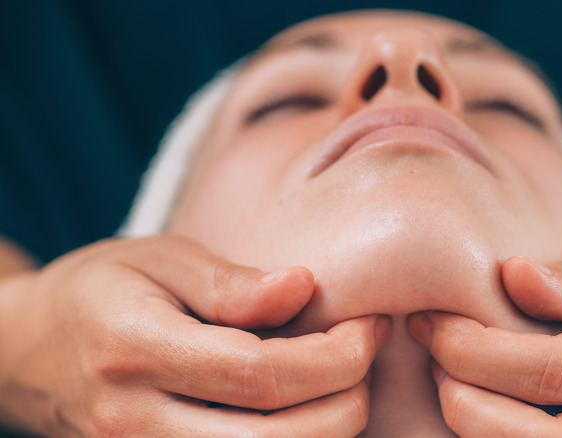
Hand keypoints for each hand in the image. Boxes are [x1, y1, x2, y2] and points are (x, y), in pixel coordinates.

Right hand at [0, 235, 389, 436]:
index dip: (334, 357)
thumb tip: (304, 288)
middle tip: (366, 352)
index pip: (261, 377)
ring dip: (327, 431)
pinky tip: (307, 407)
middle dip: (347, 403)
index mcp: (136, 351)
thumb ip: (233, 283)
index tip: (367, 327)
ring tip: (342, 378)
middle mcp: (135, 422)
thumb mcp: (162, 259)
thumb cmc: (102, 289)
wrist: (28, 348)